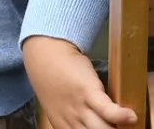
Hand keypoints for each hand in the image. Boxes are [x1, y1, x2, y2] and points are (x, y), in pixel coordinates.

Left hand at [23, 36, 137, 128]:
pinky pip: (106, 110)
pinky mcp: (87, 90)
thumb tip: (89, 125)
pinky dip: (120, 115)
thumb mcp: (58, 107)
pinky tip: (129, 116)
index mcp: (63, 125)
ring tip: (128, 126)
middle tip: (116, 128)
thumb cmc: (52, 79)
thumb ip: (71, 121)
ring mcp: (79, 106)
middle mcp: (71, 120)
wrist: (44, 52)